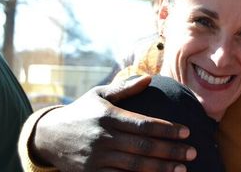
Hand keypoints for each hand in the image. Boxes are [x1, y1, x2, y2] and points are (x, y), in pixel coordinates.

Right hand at [31, 75, 195, 170]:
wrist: (48, 136)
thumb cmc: (81, 111)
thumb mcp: (99, 95)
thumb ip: (125, 89)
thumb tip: (149, 78)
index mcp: (109, 116)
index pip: (144, 124)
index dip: (167, 129)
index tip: (186, 132)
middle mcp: (104, 137)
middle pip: (143, 147)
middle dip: (170, 151)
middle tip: (192, 153)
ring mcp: (97, 158)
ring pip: (134, 166)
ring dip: (160, 168)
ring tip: (181, 169)